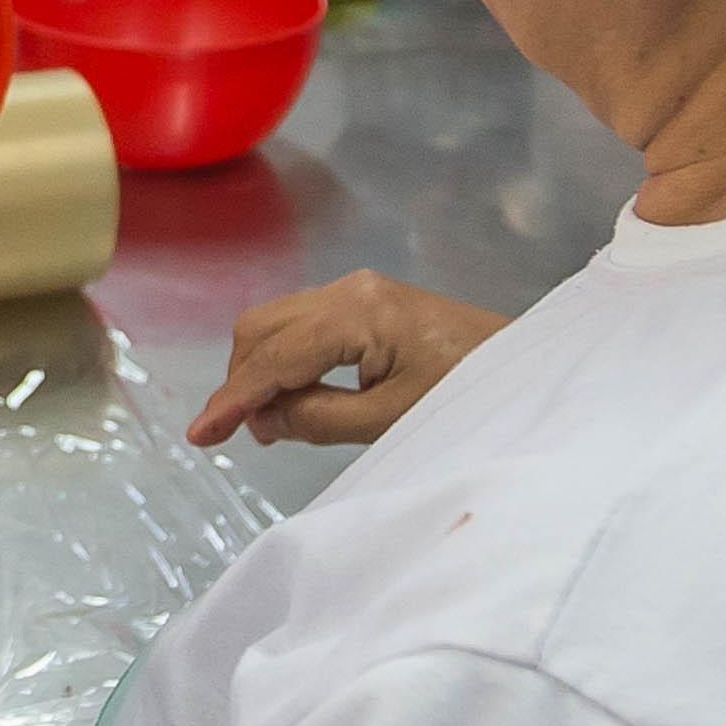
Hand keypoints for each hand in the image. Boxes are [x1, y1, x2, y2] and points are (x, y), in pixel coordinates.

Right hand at [189, 270, 506, 447]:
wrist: (527, 367)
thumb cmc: (469, 394)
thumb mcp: (391, 420)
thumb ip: (319, 418)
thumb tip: (263, 418)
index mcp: (357, 312)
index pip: (274, 357)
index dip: (232, 399)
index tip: (199, 436)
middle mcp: (349, 289)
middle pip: (262, 327)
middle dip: (241, 380)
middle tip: (241, 435)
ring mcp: (357, 290)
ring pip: (276, 323)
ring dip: (260, 371)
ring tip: (270, 424)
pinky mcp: (366, 302)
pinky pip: (302, 326)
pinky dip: (285, 361)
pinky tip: (294, 398)